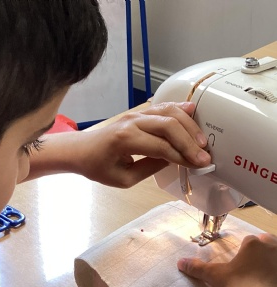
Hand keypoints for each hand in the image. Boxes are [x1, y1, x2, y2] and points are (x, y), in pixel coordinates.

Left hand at [76, 102, 211, 187]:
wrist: (81, 150)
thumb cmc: (98, 167)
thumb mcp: (123, 179)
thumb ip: (149, 169)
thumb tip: (174, 160)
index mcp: (125, 140)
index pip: (161, 147)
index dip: (182, 156)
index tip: (198, 165)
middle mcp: (132, 122)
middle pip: (169, 126)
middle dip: (190, 142)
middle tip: (205, 156)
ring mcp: (136, 114)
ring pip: (169, 113)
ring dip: (188, 126)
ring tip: (202, 142)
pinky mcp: (139, 112)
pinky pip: (163, 108)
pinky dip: (179, 110)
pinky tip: (193, 113)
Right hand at [178, 233, 276, 286]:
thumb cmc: (237, 285)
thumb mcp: (214, 275)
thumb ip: (198, 267)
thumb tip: (180, 262)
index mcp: (254, 245)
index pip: (250, 240)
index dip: (246, 249)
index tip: (242, 260)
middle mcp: (273, 249)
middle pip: (270, 243)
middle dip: (264, 250)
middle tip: (256, 265)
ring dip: (273, 262)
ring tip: (266, 274)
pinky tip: (272, 286)